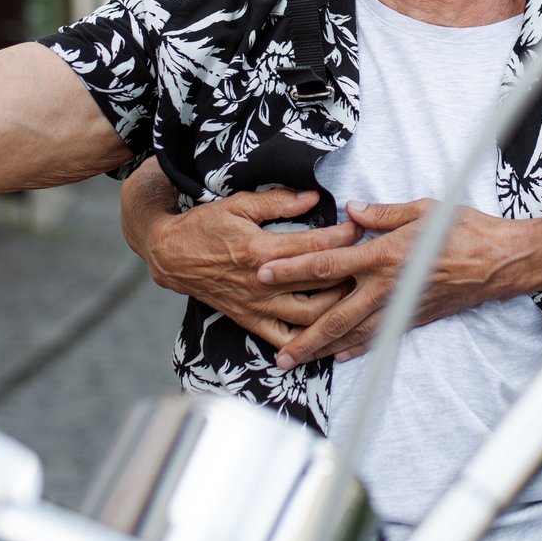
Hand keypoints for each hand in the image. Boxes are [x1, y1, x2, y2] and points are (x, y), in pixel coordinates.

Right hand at [118, 165, 358, 345]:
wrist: (172, 256)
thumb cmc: (205, 227)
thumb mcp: (239, 204)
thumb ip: (278, 201)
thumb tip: (313, 197)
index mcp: (262, 249)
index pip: (316, 246)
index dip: (344, 237)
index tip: (362, 228)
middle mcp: (263, 282)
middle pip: (320, 282)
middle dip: (350, 270)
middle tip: (369, 260)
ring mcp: (257, 305)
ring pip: (310, 316)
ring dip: (337, 307)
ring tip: (356, 294)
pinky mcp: (250, 321)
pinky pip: (284, 339)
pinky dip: (307, 343)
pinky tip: (328, 336)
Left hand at [263, 199, 534, 369]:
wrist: (502, 261)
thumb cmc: (466, 229)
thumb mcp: (423, 209)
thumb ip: (382, 213)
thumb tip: (350, 209)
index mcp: (384, 254)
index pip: (327, 263)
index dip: (292, 269)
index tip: (263, 273)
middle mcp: (388, 286)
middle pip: (334, 315)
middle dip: (303, 335)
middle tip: (277, 353)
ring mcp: (401, 306)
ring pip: (354, 333)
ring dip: (324, 349)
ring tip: (297, 362)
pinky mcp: (415, 317)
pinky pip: (380, 336)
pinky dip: (358, 348)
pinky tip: (340, 356)